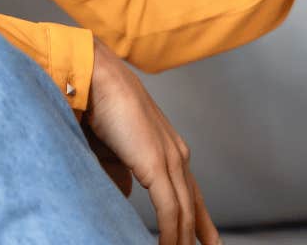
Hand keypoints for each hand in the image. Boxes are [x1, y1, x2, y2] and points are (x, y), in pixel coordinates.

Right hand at [85, 39, 219, 244]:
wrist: (96, 78)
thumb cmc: (100, 108)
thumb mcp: (113, 150)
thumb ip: (122, 175)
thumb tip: (127, 196)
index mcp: (169, 149)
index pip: (191, 192)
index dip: (200, 220)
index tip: (209, 241)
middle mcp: (177, 155)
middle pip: (194, 205)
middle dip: (200, 235)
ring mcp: (170, 159)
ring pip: (184, 212)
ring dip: (182, 240)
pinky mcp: (157, 165)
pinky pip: (170, 210)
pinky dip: (170, 233)